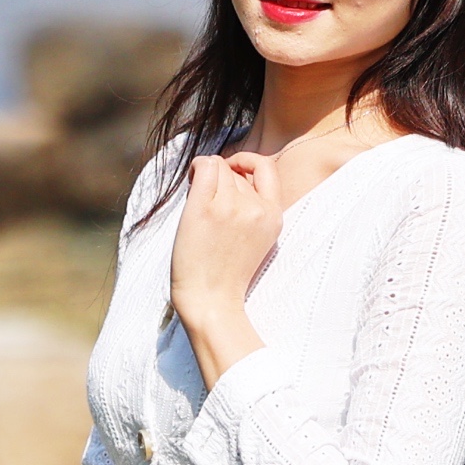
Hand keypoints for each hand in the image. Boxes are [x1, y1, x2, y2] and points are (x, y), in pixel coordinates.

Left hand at [167, 152, 280, 382]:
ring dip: (204, 177)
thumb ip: (252, 209)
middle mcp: (255, 208)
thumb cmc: (226, 275)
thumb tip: (229, 171)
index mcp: (274, 216)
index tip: (233, 171)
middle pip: (234, 170)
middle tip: (209, 207)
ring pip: (217, 166)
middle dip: (220, 180)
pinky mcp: (204, 209)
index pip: (267, 167)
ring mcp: (230, 207)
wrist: (211, 302)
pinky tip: (190, 181)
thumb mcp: (257, 240)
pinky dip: (195, 168)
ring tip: (199, 203)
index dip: (247, 163)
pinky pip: (203, 166)